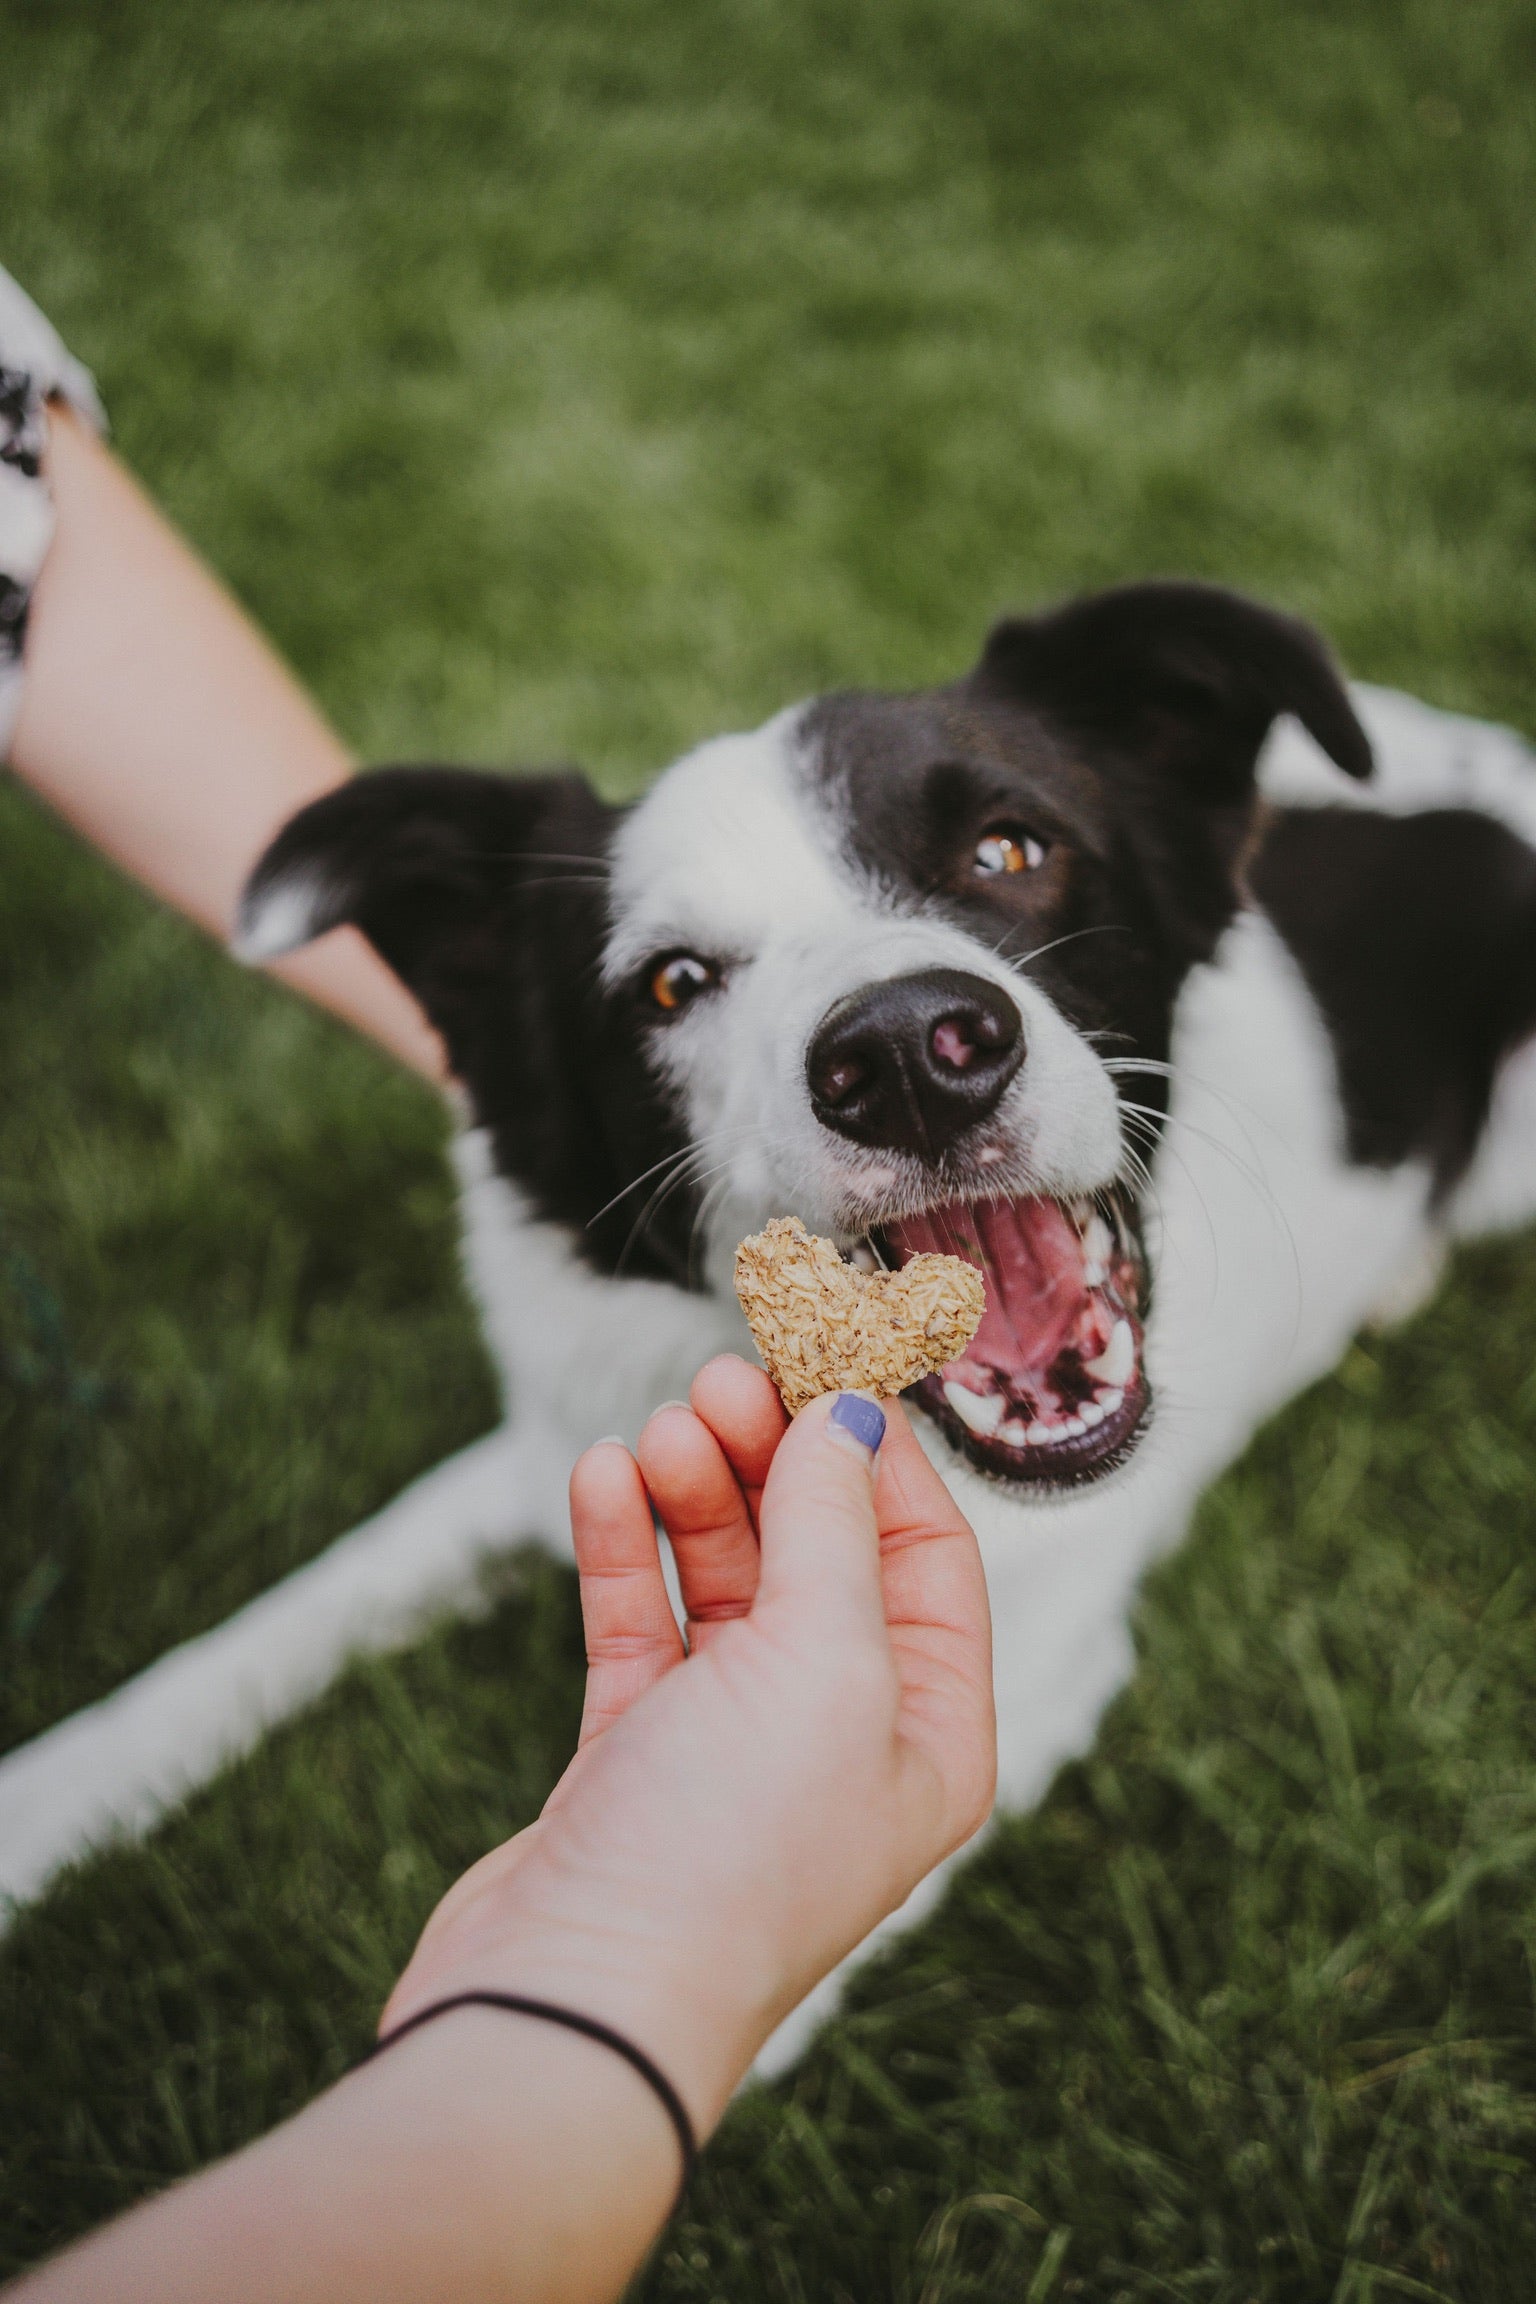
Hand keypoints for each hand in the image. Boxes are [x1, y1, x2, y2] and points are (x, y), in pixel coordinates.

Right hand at [382, 1357, 994, 2130]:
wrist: (569, 2008)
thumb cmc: (729, 1853)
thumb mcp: (823, 1663)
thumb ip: (836, 1525)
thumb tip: (854, 1414)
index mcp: (928, 1731)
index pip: (924, 1550)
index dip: (874, 1450)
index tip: (819, 1354)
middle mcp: (841, 1737)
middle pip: (820, 1552)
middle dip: (775, 1457)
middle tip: (722, 1379)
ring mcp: (732, 1745)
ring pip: (727, 1576)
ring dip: (696, 1491)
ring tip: (660, 1429)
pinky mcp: (634, 1754)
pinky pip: (642, 1621)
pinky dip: (627, 1545)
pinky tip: (606, 1477)